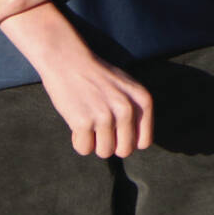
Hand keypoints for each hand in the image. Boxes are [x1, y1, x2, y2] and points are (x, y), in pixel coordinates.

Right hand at [0, 8, 152, 157]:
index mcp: (142, 101)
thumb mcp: (127, 88)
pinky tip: (77, 123)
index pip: (144, 141)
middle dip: (111, 144)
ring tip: (89, 123)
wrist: (69, 61)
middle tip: (101, 129)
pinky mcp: (83, 122)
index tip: (117, 133)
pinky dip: (78, 141)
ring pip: (104, 152)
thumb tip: (137, 143)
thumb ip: (135, 111)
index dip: (129, 140)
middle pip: (124, 150)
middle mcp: (127, 109)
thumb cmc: (97, 75)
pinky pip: (84, 149)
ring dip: (94, 143)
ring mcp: (105, 116)